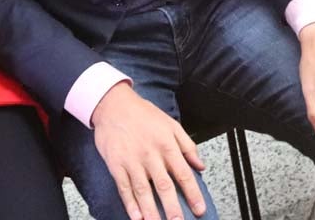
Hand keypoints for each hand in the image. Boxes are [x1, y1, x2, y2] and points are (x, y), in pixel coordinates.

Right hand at [91, 83, 206, 219]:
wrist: (114, 105)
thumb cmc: (143, 115)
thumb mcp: (171, 124)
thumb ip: (187, 146)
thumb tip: (200, 165)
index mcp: (167, 145)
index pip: (183, 173)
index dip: (192, 193)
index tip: (199, 209)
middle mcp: (150, 155)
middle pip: (164, 185)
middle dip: (172, 207)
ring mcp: (132, 161)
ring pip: (143, 190)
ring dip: (150, 211)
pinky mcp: (116, 165)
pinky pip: (124, 187)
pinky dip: (130, 203)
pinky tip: (136, 217)